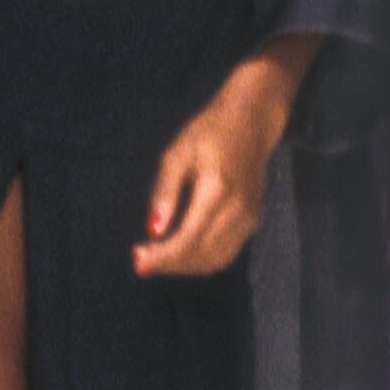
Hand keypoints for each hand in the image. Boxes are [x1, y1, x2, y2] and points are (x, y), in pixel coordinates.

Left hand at [134, 54, 295, 280]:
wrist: (251, 122)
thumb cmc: (209, 132)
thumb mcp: (177, 153)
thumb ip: (164, 192)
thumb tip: (153, 230)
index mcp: (217, 190)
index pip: (188, 238)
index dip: (162, 256)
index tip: (138, 261)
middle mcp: (237, 210)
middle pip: (200, 254)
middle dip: (168, 264)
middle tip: (140, 262)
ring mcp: (248, 219)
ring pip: (214, 261)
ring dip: (183, 267)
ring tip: (156, 260)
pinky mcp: (251, 222)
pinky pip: (225, 254)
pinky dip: (200, 261)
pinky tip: (179, 254)